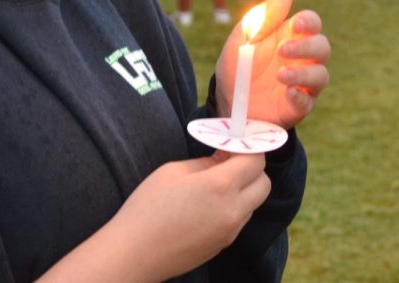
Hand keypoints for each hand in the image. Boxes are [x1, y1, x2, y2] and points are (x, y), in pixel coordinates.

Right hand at [109, 153, 269, 280]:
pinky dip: (233, 207)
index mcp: (220, 186)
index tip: (234, 143)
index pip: (256, 161)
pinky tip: (207, 204)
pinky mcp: (222, 245)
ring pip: (253, 203)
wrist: (134, 254)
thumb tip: (223, 159)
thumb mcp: (173, 171)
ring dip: (243, 189)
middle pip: (264, 184)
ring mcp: (230, 232)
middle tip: (228, 161)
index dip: (248, 148)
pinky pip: (239, 220)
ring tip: (214, 183)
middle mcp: (232, 211)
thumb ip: (205, 162)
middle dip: (252, 169)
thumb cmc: (147, 207)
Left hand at [214, 0, 329, 128]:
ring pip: (321, 75)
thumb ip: (263, 15)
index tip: (295, 25)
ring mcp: (302, 83)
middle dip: (307, 47)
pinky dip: (300, 97)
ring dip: (304, 74)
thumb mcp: (243, 38)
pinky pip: (308, 102)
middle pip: (322, 47)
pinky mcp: (296, 107)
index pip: (312, 23)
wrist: (227, 100)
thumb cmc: (238, 64)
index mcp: (290, 37)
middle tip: (283, 50)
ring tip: (280, 75)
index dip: (309, 22)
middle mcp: (302, 59)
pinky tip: (287, 93)